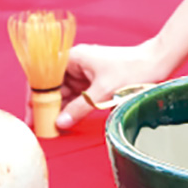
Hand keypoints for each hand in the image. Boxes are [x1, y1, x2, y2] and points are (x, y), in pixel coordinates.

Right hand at [28, 40, 172, 129]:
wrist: (156, 64)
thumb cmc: (131, 70)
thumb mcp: (103, 92)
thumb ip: (80, 108)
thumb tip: (59, 123)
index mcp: (72, 58)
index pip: (44, 77)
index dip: (35, 97)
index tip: (31, 116)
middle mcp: (75, 64)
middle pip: (53, 87)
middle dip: (46, 107)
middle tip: (41, 128)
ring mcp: (84, 73)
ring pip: (65, 94)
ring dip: (59, 110)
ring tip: (52, 130)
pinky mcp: (93, 82)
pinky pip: (77, 97)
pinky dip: (72, 109)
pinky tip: (66, 122)